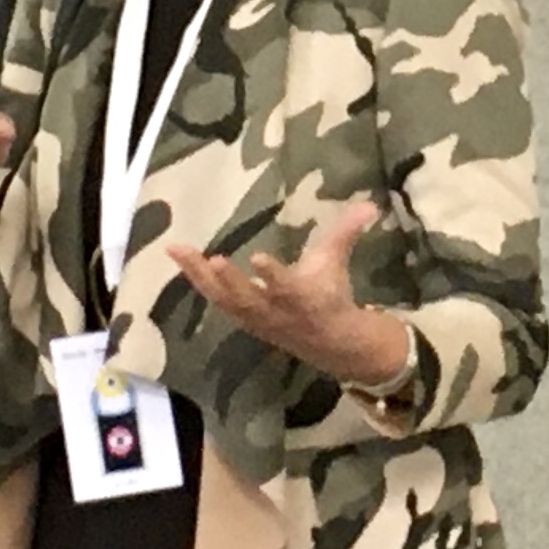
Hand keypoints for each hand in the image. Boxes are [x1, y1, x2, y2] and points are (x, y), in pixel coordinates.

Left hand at [170, 197, 414, 394]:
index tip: (259, 258)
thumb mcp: (337, 262)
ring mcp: (255, 318)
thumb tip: (370, 204)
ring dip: (200, 277)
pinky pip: (215, 299)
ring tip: (178, 251)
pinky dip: (197, 281)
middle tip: (212, 260)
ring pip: (224, 300)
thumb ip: (347, 232)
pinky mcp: (242, 318)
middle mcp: (275, 311)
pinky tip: (181, 259)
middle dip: (230, 282)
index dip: (274, 276)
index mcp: (303, 298)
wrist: (329, 343)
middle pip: (248, 299)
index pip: (288, 288)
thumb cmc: (330, 294)